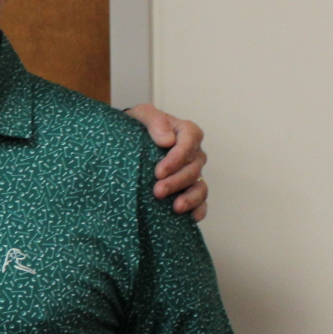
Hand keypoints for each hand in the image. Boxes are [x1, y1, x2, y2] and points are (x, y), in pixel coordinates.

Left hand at [125, 104, 207, 220]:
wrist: (131, 140)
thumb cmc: (139, 126)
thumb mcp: (142, 115)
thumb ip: (155, 121)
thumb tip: (167, 140)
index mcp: (185, 131)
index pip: (190, 140)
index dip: (177, 157)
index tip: (159, 171)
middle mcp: (193, 153)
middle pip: (193, 167)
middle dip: (176, 181)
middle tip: (157, 191)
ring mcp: (193, 172)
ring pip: (200, 186)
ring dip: (190, 197)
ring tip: (176, 208)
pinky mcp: (189, 188)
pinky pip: (201, 200)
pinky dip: (199, 209)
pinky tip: (192, 218)